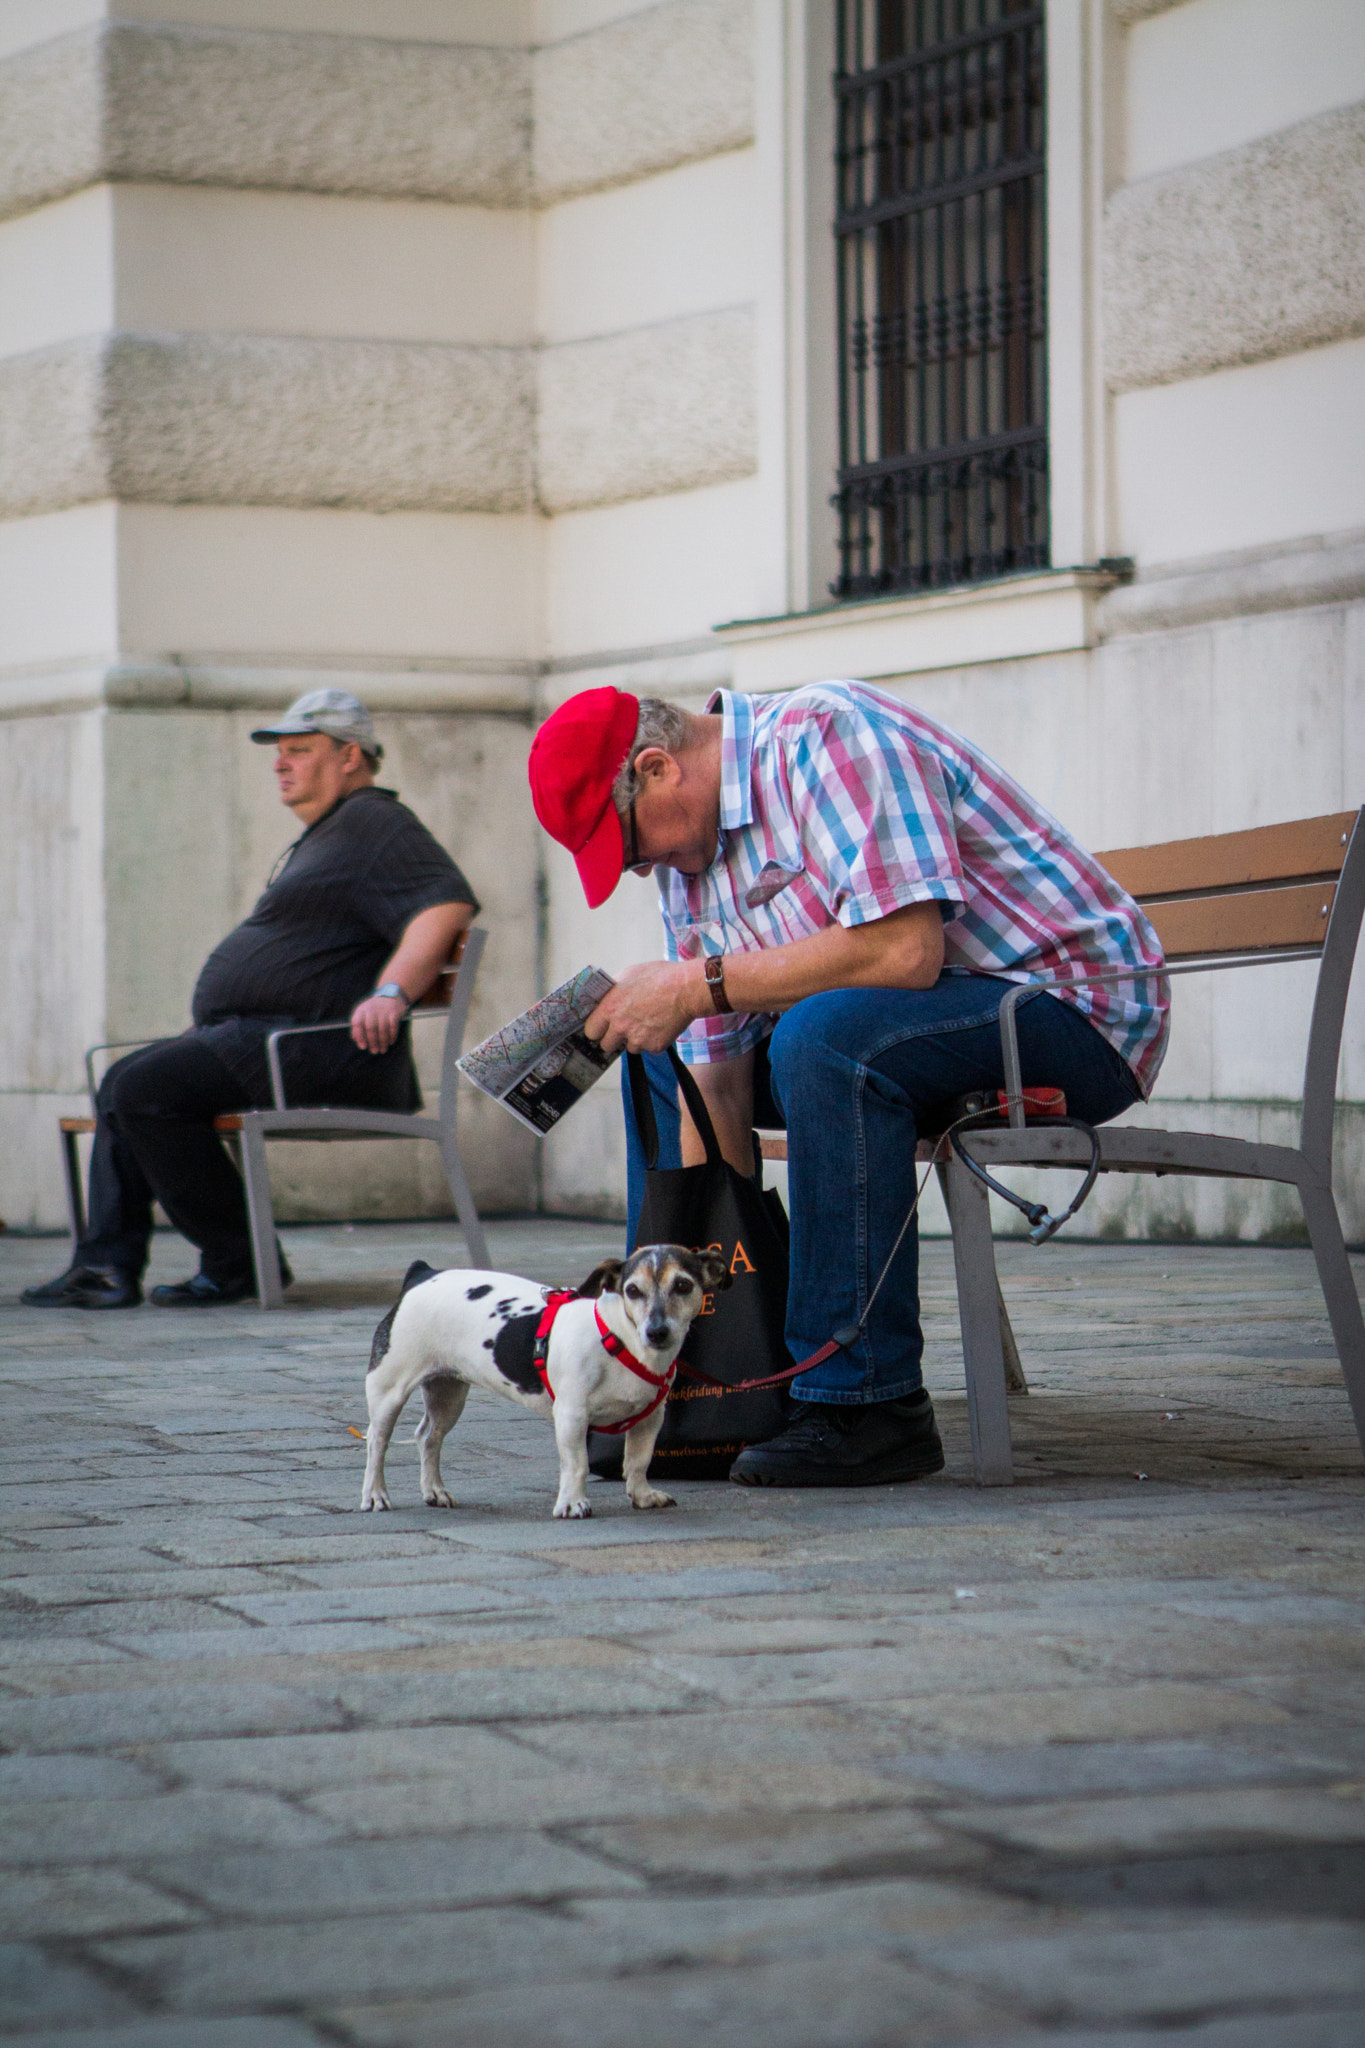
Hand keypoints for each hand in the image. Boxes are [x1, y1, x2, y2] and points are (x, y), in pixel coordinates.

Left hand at [350, 992, 406, 1053]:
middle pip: (370, 1027)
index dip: (359, 1036)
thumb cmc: (374, 1010)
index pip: (357, 1022)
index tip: (363, 1047)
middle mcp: (371, 1008)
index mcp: (361, 1010)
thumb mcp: (363, 1014)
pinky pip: (393, 1026)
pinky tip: (391, 1042)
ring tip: (383, 1050)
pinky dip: (392, 1036)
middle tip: (374, 1051)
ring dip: (383, 1041)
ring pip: (382, 1028)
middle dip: (372, 1041)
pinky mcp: (394, 1012)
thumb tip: (355, 1039)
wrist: (390, 996)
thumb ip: (358, 1026)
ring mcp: (383, 1010)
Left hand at [584, 961, 701, 1054]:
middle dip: (613, 1038)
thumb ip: (613, 991)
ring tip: (648, 1021)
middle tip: (625, 1027)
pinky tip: (660, 1025)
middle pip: (606, 1045)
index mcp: (610, 1008)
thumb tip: (604, 998)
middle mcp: (620, 1026)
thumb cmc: (660, 977)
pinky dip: (653, 1040)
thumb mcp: (629, 974)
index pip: (591, 1031)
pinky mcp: (654, 1046)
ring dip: (635, 1039)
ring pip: (629, 1048)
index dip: (597, 1029)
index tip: (602, 1027)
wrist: (687, 988)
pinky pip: (648, 1048)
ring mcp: (637, 1039)